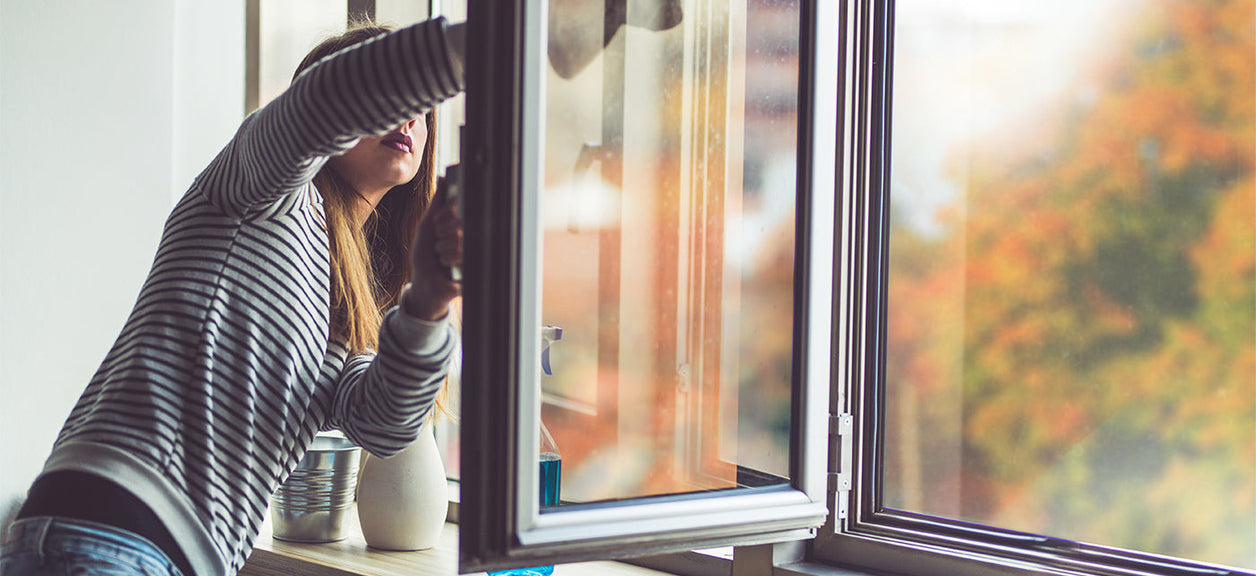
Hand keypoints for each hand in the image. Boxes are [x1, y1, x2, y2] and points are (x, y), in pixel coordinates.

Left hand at [401, 178, 462, 320]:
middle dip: (441, 235)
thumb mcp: (426, 227)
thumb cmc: (425, 258)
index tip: (437, 226)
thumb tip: (443, 178)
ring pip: (459, 240)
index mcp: (458, 222)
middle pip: (458, 223)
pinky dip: (449, 260)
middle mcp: (468, 233)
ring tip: (441, 257)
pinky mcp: (475, 263)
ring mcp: (472, 248)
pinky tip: (448, 266)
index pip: (457, 208)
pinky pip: (463, 255)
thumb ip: (436, 204)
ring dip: (443, 250)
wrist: (427, 286)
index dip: (445, 216)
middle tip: (438, 244)